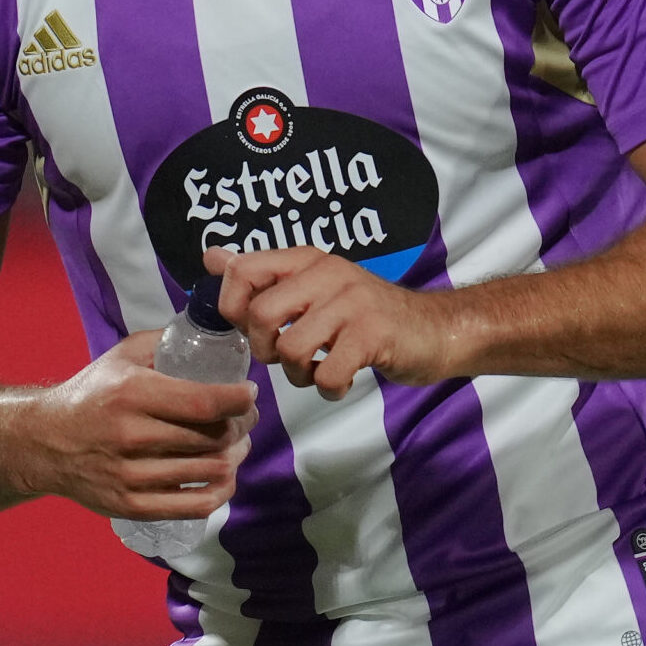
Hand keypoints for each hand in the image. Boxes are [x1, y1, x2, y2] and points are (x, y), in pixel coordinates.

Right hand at [24, 328, 255, 519]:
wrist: (44, 442)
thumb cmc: (91, 394)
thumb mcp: (122, 356)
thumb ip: (165, 342)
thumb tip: (211, 333)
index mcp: (132, 394)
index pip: (204, 402)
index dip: (238, 400)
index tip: (249, 393)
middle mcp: (132, 436)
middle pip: (212, 437)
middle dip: (242, 426)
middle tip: (246, 417)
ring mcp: (131, 476)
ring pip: (209, 471)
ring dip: (235, 457)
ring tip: (237, 444)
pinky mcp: (131, 505)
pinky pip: (193, 506)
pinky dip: (220, 492)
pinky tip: (224, 477)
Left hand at [204, 246, 458, 399]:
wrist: (434, 329)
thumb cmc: (368, 315)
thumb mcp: (316, 286)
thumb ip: (265, 275)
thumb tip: (212, 257)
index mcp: (307, 260)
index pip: (243, 270)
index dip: (233, 308)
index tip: (252, 328)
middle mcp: (328, 273)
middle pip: (261, 315)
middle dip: (264, 348)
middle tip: (286, 355)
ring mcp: (352, 303)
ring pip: (291, 348)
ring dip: (297, 374)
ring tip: (316, 370)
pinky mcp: (373, 335)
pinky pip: (327, 374)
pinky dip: (329, 388)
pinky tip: (340, 380)